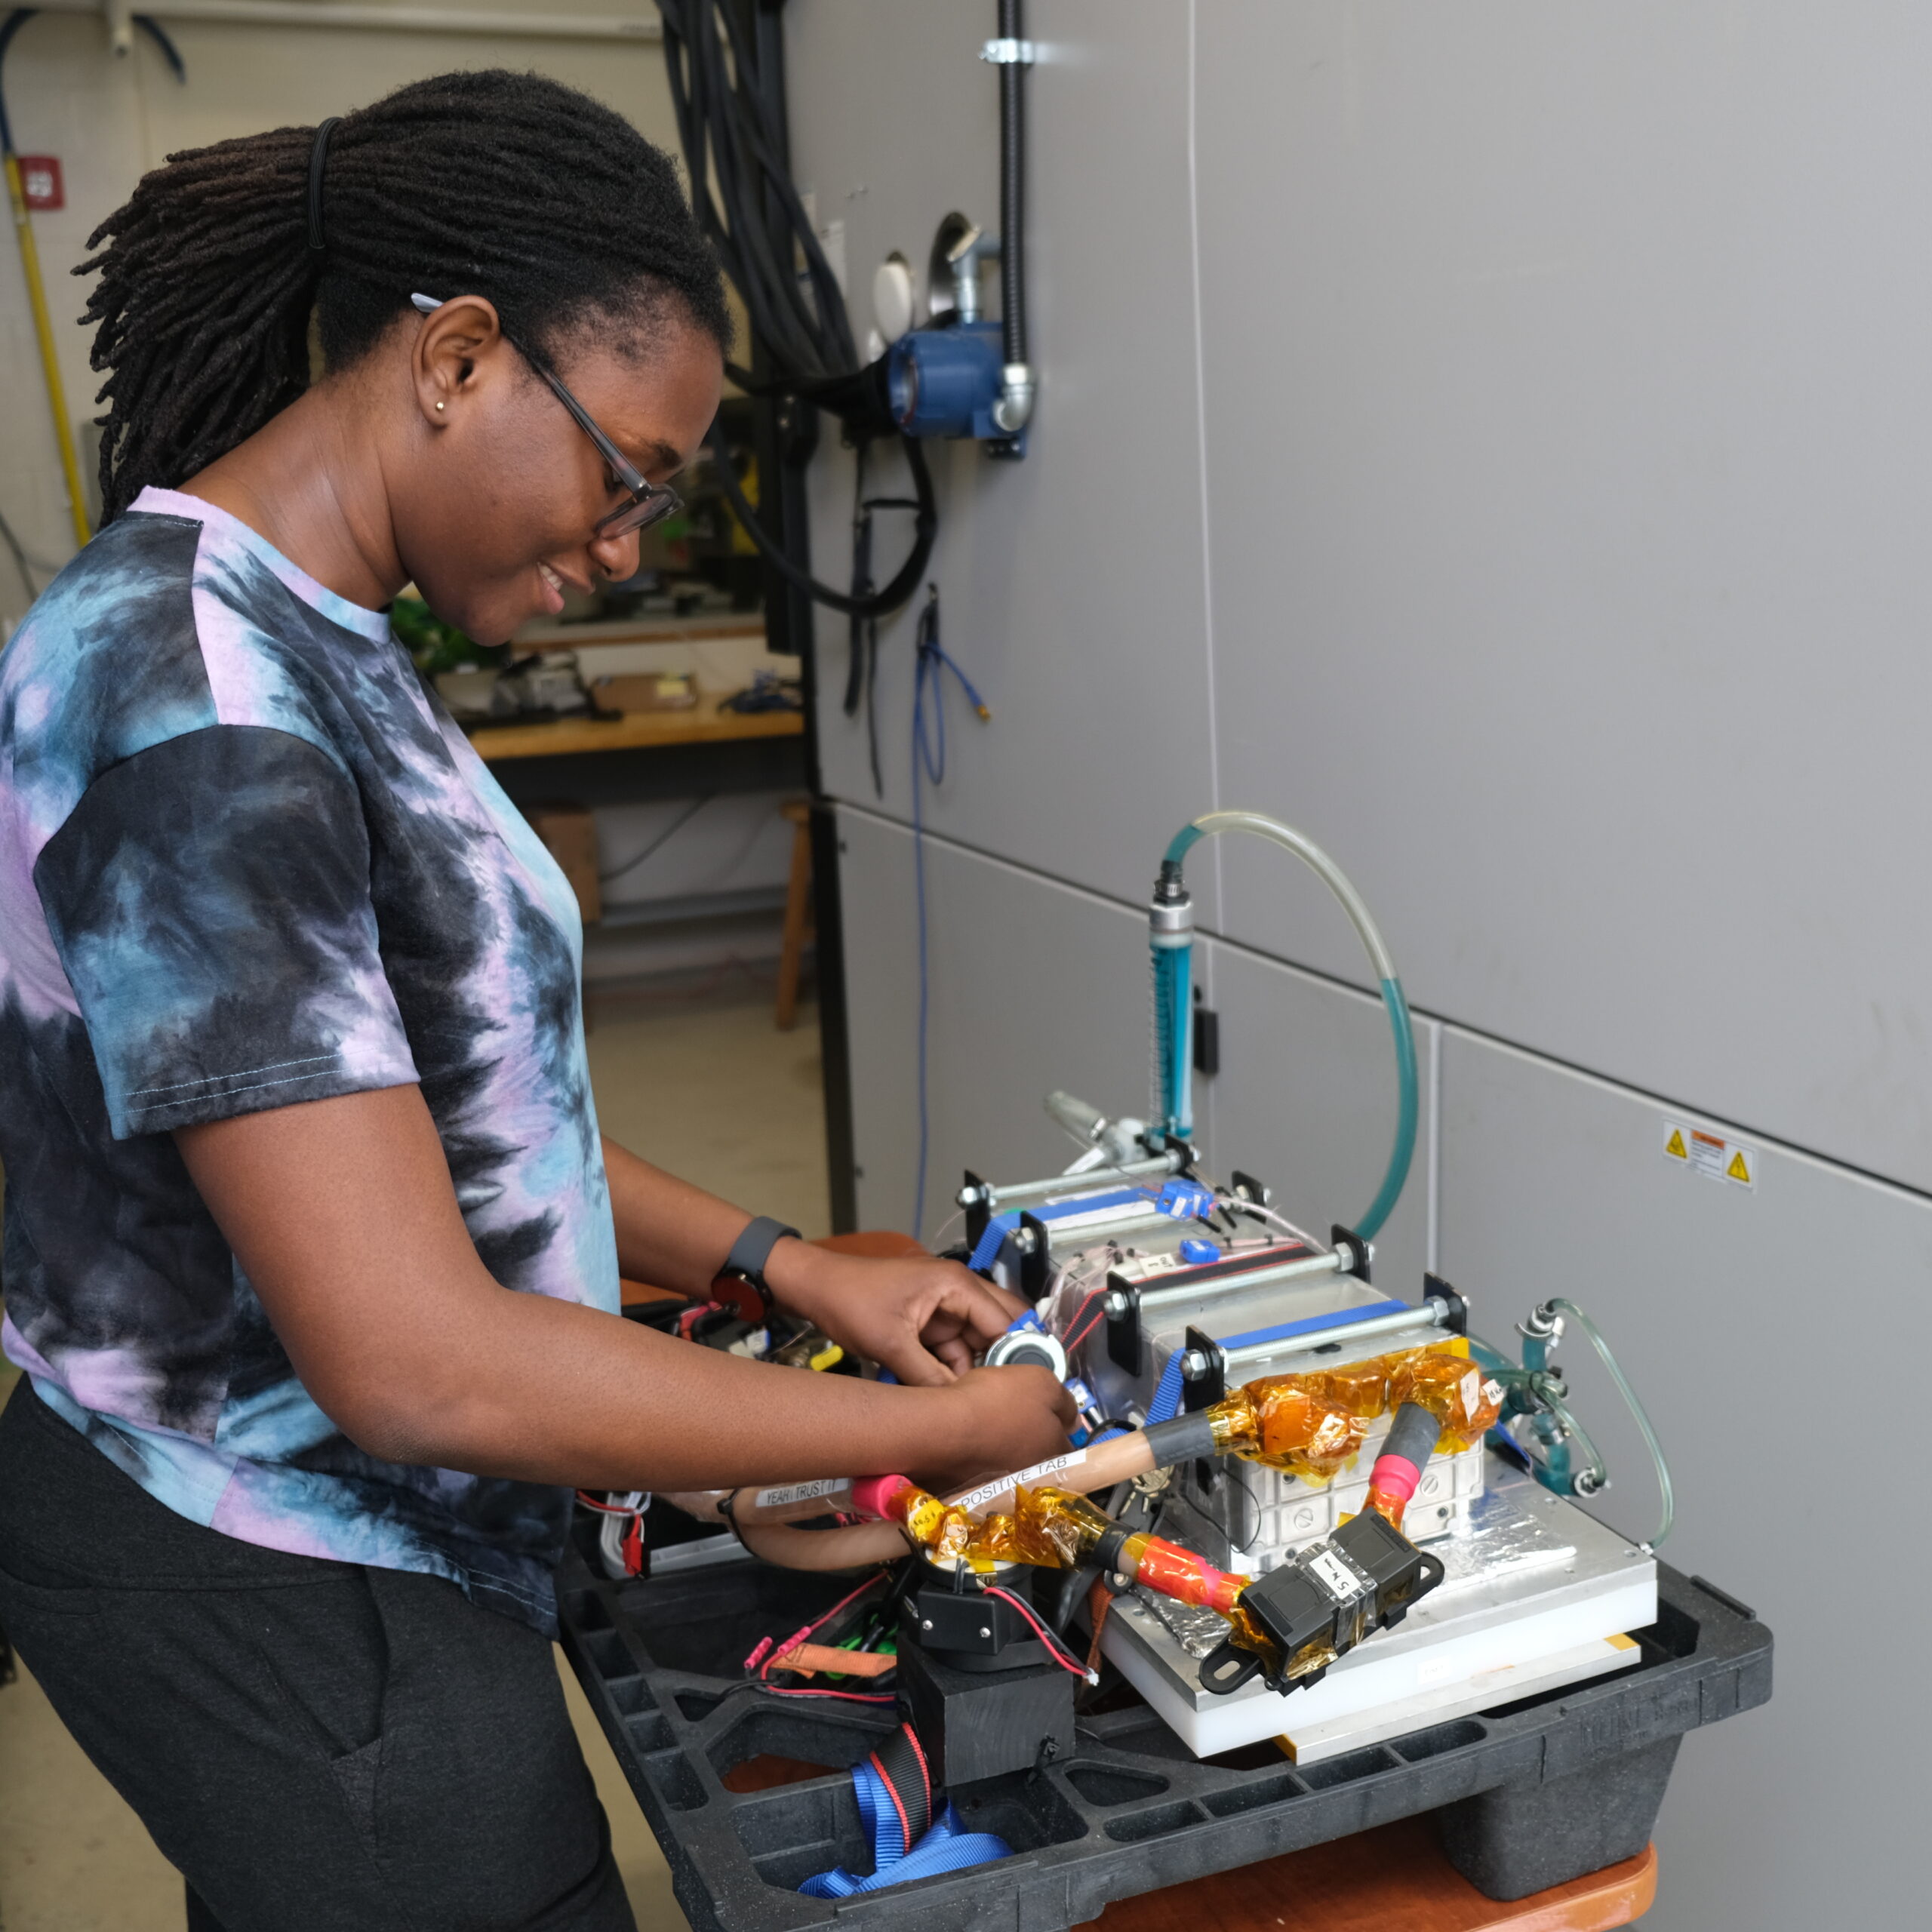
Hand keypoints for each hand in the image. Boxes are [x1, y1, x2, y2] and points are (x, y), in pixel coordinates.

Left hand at [761, 1241, 1025, 1385]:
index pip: (1004, 1320)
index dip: (1019, 1354)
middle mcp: (959, 1292)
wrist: (815, 1287)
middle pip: (998, 1329)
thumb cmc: (851, 1302)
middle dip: (1003, 1362)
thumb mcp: (890, 1343)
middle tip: (1009, 1399)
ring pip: (975, 1344)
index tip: (1028, 1389)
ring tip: (981, 1405)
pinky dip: (953, 1371)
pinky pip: (954, 1349)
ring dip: (975, 1371)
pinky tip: (955, 1397)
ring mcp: (945, 1307)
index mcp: (956, 1284)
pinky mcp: (930, 1323)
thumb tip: (958, 1407)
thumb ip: (929, 1376)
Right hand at [909, 1365, 1078, 1494]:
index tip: (1045, 1415)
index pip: (1069, 1447)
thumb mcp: (1042, 1383)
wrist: (946, 1428)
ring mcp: (1003, 1489)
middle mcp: (1034, 1479)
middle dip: (1032, 1443)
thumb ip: (1065, 1402)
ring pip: (1012, 1467)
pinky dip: (981, 1462)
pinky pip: (984, 1474)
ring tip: (991, 1431)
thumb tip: (1074, 1421)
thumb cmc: (999, 1401)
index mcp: (1056, 1454)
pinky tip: (971, 1445)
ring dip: (1006, 1452)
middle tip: (1015, 1421)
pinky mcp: (974, 1493)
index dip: (1059, 1428)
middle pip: (1040, 1458)